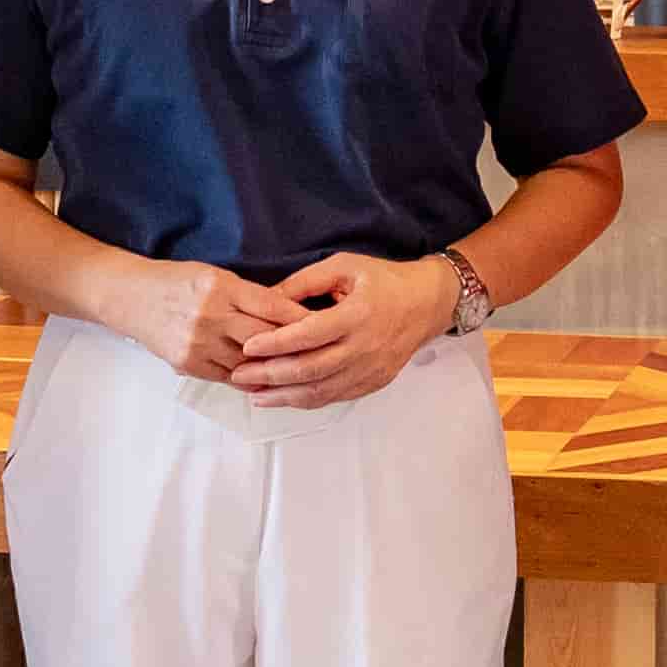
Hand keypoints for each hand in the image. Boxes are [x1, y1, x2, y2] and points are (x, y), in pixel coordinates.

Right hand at [111, 255, 307, 378]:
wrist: (129, 297)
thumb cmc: (175, 282)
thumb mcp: (212, 275)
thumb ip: (246, 294)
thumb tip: (286, 313)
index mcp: (220, 287)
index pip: (271, 305)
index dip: (299, 317)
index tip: (322, 323)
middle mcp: (210, 315)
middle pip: (264, 337)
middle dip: (293, 345)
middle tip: (320, 350)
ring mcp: (198, 343)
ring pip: (248, 362)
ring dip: (273, 366)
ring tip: (297, 369)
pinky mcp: (188, 363)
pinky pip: (227, 376)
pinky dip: (248, 378)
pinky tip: (265, 379)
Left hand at [228, 251, 463, 408]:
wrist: (427, 304)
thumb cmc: (383, 281)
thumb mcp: (345, 266)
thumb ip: (305, 281)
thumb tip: (267, 299)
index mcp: (357, 315)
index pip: (309, 335)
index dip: (276, 344)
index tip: (248, 346)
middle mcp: (365, 347)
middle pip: (310, 369)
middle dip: (270, 375)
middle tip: (239, 374)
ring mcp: (371, 369)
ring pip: (321, 391)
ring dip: (284, 396)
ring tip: (255, 394)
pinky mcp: (374, 382)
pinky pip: (335, 397)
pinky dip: (306, 400)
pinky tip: (284, 397)